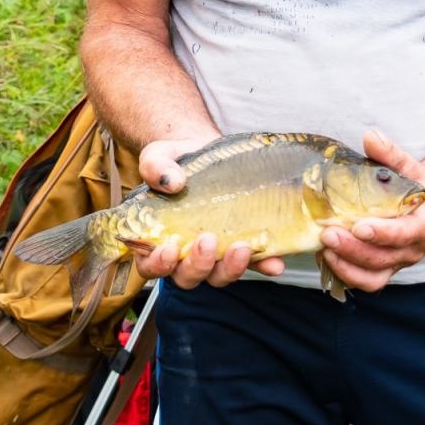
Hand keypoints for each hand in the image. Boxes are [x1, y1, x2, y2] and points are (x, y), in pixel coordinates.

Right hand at [135, 135, 286, 287]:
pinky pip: (254, 263)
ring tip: (242, 247)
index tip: (170, 248)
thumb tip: (172, 182)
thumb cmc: (173, 161)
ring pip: (219, 275)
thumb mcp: (157, 156)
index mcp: (156, 239)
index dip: (159, 265)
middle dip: (199, 264)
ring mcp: (215, 253)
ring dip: (231, 268)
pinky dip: (264, 265)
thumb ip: (155, 168)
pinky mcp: (241, 245)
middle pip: (188, 276)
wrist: (200, 148)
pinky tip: (274, 262)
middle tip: (207, 240)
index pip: (151, 266)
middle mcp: (185, 253)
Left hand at [320, 129, 424, 292]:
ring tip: (322, 249)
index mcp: (423, 224)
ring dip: (346, 267)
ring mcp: (398, 264)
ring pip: (373, 278)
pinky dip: (344, 275)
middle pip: (383, 259)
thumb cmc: (413, 184)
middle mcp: (413, 250)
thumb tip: (370, 136)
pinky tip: (325, 258)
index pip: (404, 234)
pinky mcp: (384, 271)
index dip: (382, 233)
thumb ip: (389, 153)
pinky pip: (365, 282)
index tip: (358, 226)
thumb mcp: (406, 165)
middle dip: (353, 250)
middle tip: (327, 234)